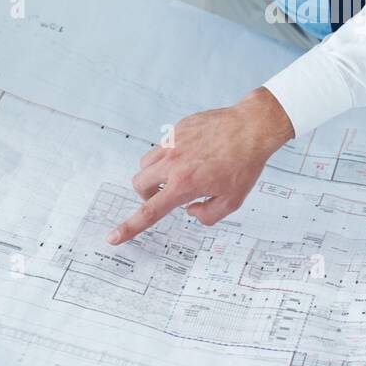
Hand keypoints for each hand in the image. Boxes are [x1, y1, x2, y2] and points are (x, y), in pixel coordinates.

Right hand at [111, 87, 295, 243]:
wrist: (252, 127)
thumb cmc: (244, 164)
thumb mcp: (232, 201)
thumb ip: (207, 215)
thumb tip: (190, 211)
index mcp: (183, 184)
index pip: (149, 212)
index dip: (129, 227)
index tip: (113, 237)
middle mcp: (172, 163)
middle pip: (139, 184)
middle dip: (146, 194)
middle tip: (165, 194)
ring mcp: (173, 142)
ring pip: (146, 162)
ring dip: (156, 173)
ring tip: (180, 173)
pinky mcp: (178, 128)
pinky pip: (164, 144)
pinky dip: (172, 154)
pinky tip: (196, 152)